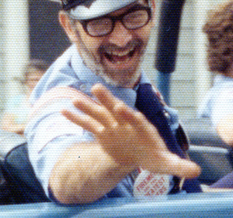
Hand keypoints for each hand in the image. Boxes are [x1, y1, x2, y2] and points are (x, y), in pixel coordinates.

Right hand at [62, 84, 200, 178]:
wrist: (139, 153)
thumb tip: (195, 171)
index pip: (135, 119)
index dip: (128, 114)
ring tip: (73, 99)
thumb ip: (178, 165)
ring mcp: (112, 126)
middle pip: (115, 109)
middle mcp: (125, 122)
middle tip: (97, 88)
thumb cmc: (153, 155)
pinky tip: (64, 111)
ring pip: (99, 114)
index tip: (120, 107)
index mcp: (141, 127)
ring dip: (87, 107)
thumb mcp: (165, 163)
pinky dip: (77, 118)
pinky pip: (88, 124)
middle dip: (107, 100)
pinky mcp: (102, 132)